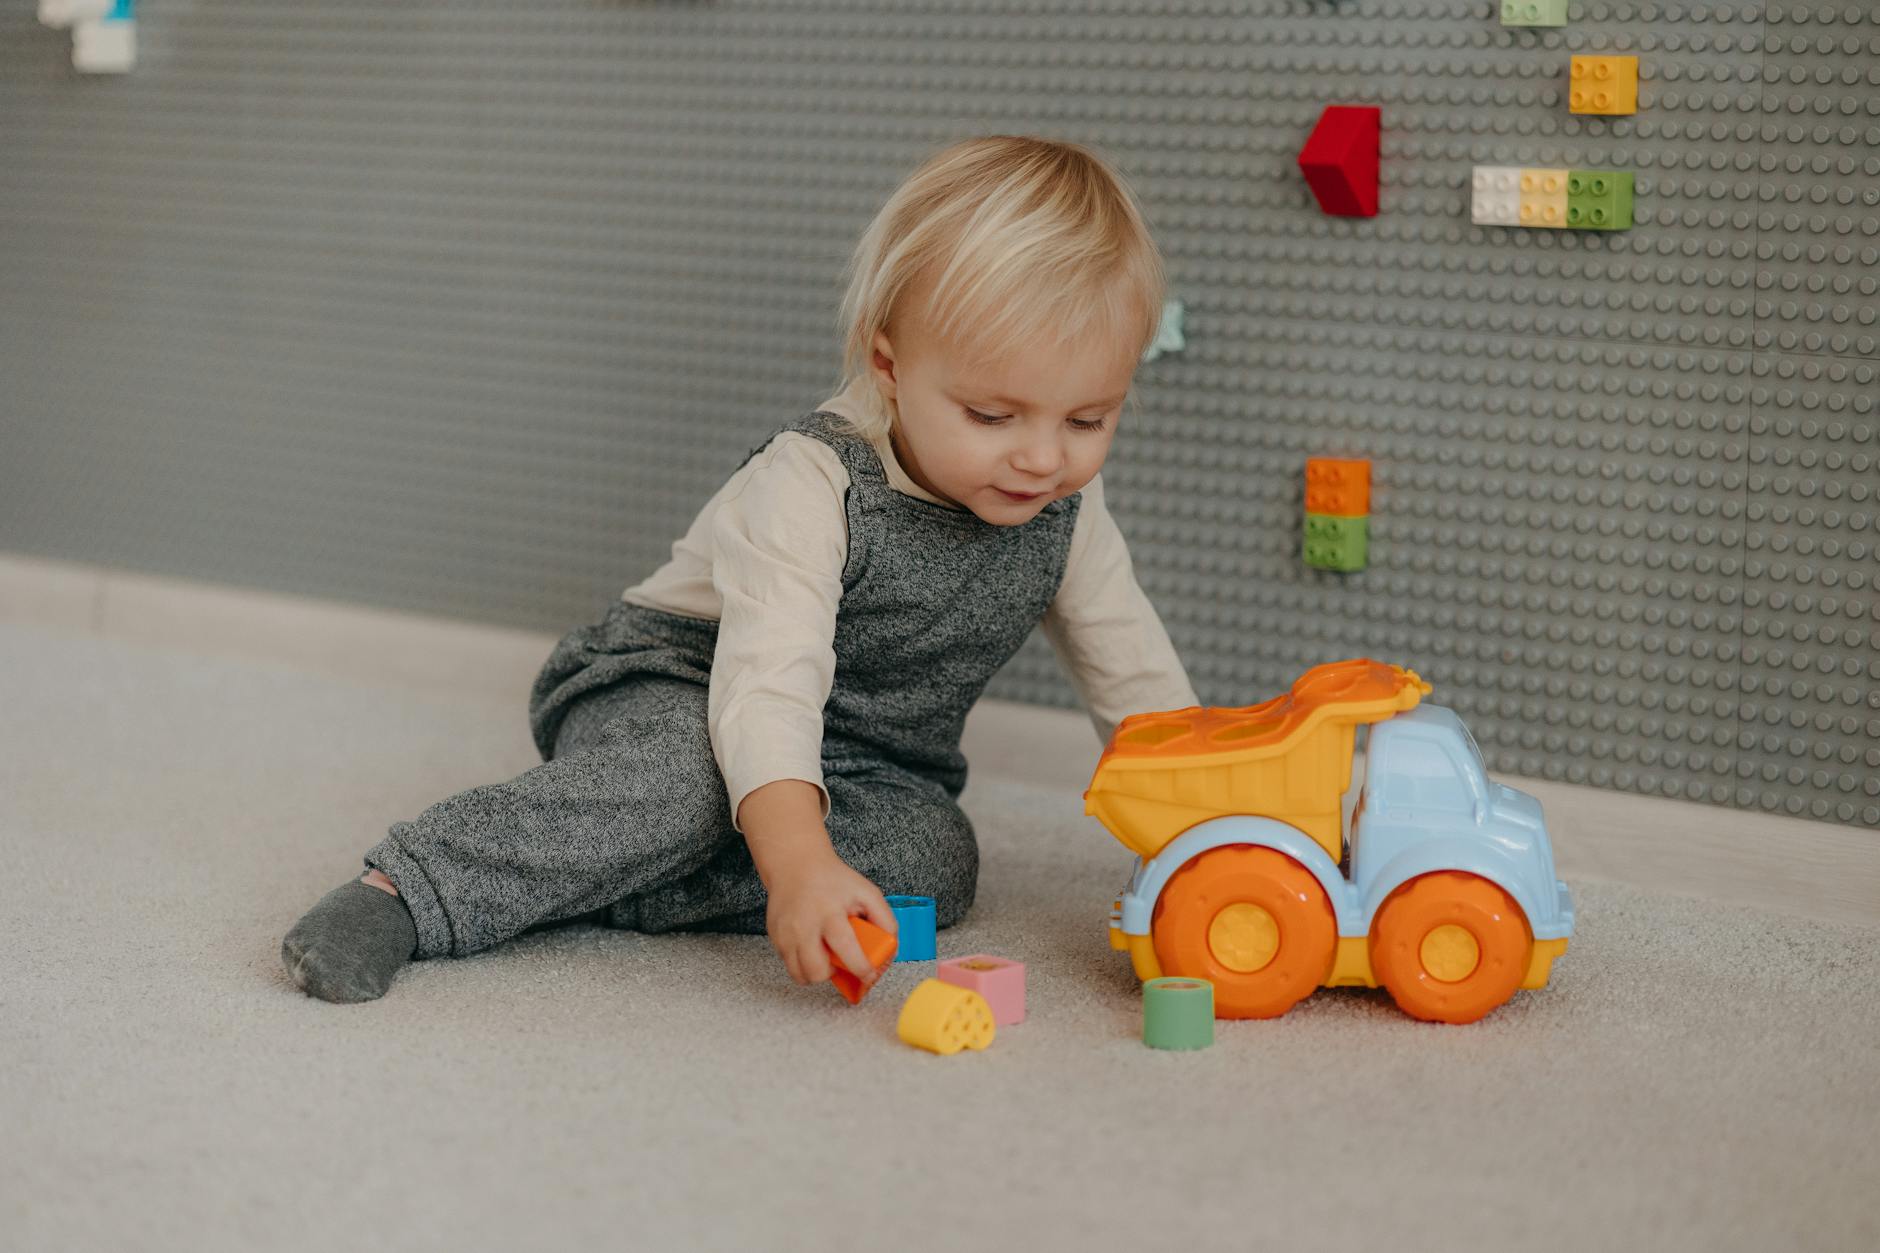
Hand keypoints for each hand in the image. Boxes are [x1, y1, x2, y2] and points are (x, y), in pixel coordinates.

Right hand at [763, 850, 898, 987]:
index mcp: (829, 912)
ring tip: (826, 957)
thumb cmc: (833, 880)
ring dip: (817, 974)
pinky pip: (790, 965)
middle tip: (841, 963)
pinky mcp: (774, 938)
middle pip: (816, 970)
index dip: (859, 967)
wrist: (796, 865)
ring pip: (799, 974)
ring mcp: (785, 933)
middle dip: (833, 975)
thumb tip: (891, 947)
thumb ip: (884, 918)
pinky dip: (803, 964)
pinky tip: (813, 948)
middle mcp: (803, 925)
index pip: (844, 947)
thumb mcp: (866, 892)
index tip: (869, 975)